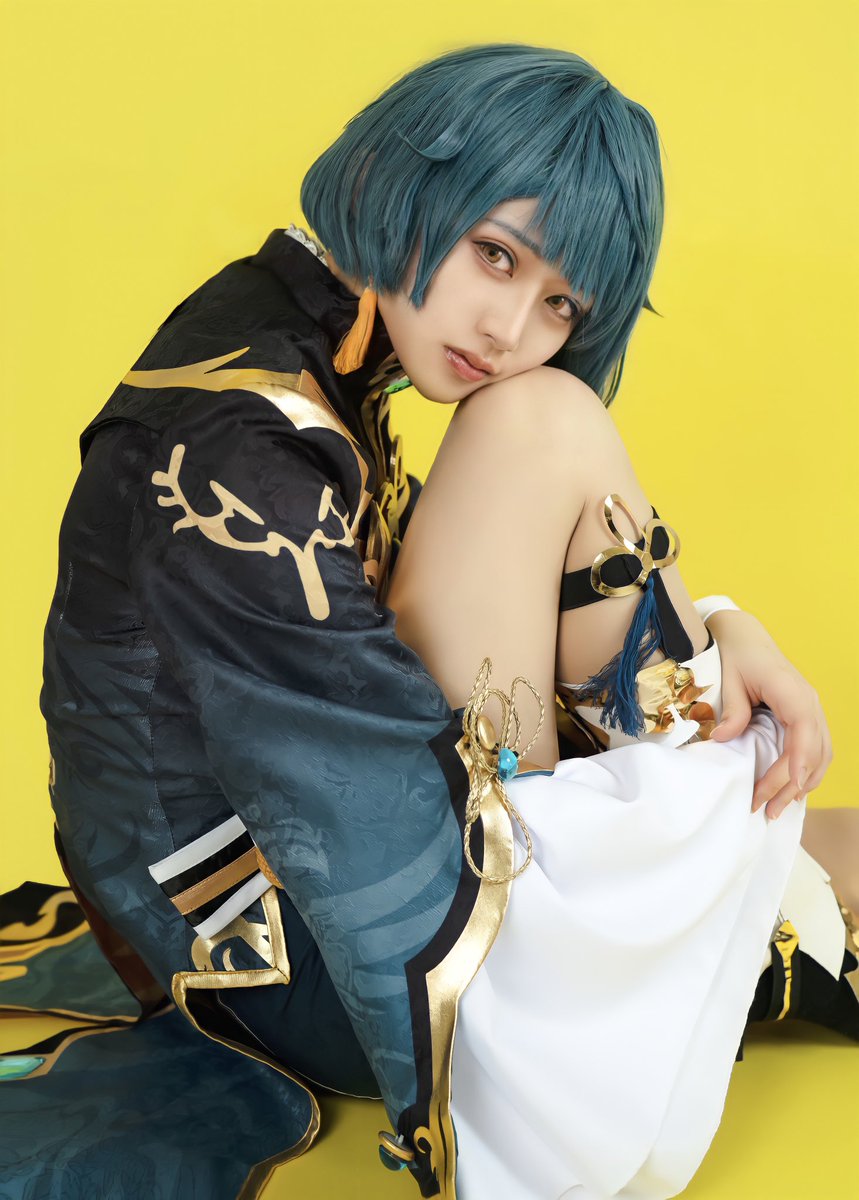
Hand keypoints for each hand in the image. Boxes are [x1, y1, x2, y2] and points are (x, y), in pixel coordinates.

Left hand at [706, 610, 832, 818]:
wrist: (745, 636)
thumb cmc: (737, 653)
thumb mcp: (729, 679)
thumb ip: (732, 710)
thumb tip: (725, 739)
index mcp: (793, 693)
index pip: (804, 734)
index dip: (798, 763)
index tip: (786, 789)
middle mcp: (809, 703)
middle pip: (813, 752)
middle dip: (792, 784)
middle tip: (766, 809)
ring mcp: (811, 710)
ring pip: (821, 755)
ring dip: (803, 783)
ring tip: (778, 807)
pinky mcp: (805, 716)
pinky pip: (816, 748)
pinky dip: (808, 771)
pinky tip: (792, 788)